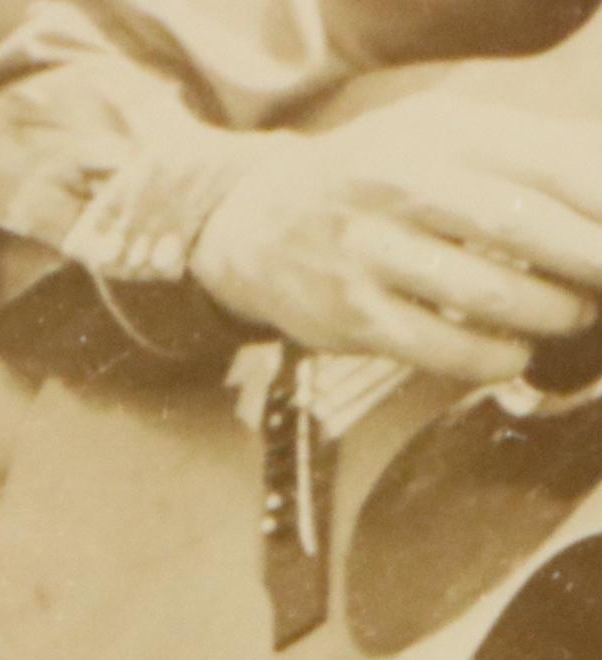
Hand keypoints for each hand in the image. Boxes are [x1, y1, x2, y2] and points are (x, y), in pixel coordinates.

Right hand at [189, 100, 601, 385]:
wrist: (258, 225)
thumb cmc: (373, 177)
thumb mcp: (438, 134)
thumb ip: (519, 149)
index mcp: (441, 135)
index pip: (546, 165)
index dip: (600, 203)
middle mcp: (403, 188)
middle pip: (522, 227)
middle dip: (588, 260)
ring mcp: (373, 256)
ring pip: (487, 294)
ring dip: (549, 312)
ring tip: (575, 315)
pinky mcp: (352, 318)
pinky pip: (440, 348)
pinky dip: (492, 357)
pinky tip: (515, 353)